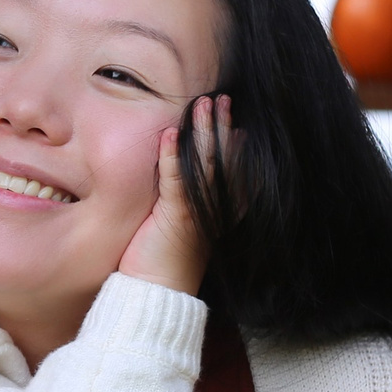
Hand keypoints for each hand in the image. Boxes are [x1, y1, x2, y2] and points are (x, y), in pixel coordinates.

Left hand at [117, 95, 230, 295]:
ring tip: (203, 104)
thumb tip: (176, 168)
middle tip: (222, 98)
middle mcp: (213, 208)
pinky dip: (172, 154)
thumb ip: (179, 196)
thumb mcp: (176, 224)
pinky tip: (171, 133)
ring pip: (204, 163)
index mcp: (216, 210)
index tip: (232, 117)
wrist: (157, 294)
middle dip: (222, 127)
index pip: (231, 169)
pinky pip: (176, 179)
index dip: (233, 142)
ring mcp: (197, 211)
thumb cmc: (160, 261)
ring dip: (203, 131)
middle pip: (224, 159)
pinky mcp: (177, 216)